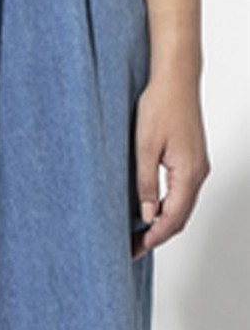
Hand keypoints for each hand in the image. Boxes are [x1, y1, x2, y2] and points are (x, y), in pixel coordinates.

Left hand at [131, 73, 208, 257]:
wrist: (176, 80)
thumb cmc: (159, 106)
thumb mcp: (144, 148)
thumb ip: (145, 184)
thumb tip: (145, 215)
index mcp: (188, 173)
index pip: (172, 218)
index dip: (153, 237)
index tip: (134, 250)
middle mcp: (198, 173)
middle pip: (180, 217)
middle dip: (157, 236)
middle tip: (132, 249)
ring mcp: (198, 167)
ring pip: (182, 207)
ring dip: (162, 224)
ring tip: (137, 235)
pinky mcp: (192, 161)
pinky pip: (182, 194)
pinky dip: (167, 209)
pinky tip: (149, 213)